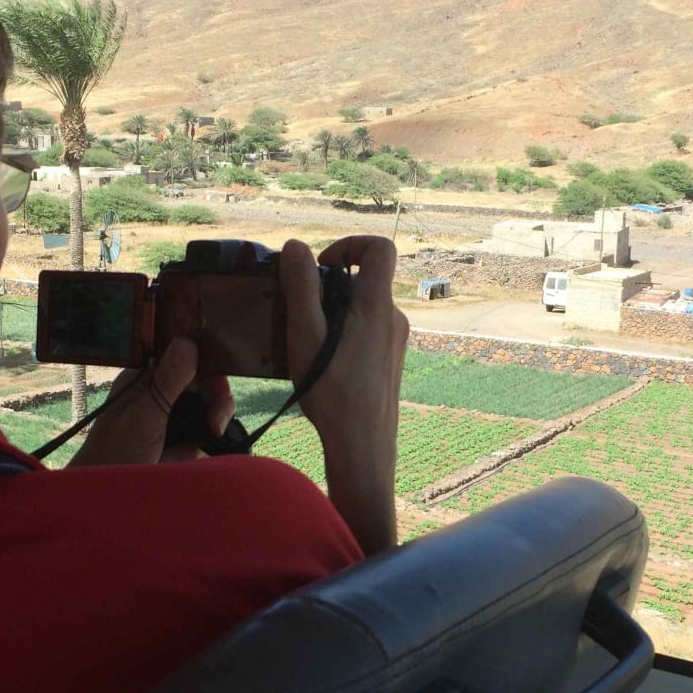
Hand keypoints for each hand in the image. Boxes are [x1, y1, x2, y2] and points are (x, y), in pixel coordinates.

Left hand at [65, 338, 233, 467]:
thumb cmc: (116, 451)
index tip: (217, 378)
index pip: (184, 356)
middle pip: (203, 378)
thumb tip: (189, 340)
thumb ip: (166, 380)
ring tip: (214, 431)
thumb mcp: (143, 414)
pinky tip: (216, 438)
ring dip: (220, 412)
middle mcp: (163, 392)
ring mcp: (176, 416)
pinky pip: (210, 427)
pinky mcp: (186, 440)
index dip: (205, 361)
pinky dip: (218, 431)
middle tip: (216, 418)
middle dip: (216, 393)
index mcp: (147, 377)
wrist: (111, 499)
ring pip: (210, 402)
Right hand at [281, 236, 405, 553]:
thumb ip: (300, 288)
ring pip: (363, 309)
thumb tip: (296, 246)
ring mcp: (396, 341)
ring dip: (334, 313)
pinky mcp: (390, 361)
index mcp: (377, 305)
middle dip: (330, 286)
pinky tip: (322, 363)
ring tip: (306, 341)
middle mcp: (393, 318)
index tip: (321, 265)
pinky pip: (367, 332)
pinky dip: (344, 334)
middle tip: (299, 312)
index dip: (350, 245)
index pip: (380, 248)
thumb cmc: (332, 393)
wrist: (363, 447)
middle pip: (365, 281)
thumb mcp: (305, 335)